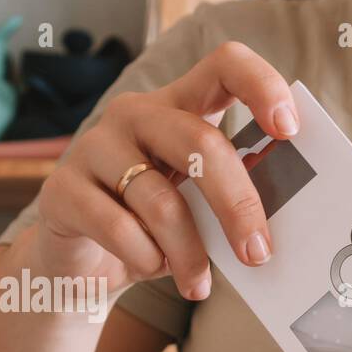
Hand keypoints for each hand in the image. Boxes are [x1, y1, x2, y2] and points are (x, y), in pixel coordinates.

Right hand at [33, 42, 298, 299]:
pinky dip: (146, 258)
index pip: (224, 67)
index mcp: (180, 109)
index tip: (290, 130)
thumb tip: (277, 231)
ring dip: (190, 253)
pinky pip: (118, 226)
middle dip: (237, 205)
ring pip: (160, 199)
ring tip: (199, 284)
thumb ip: (232, 201)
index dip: (261, 86)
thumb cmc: (154, 230)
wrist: (81, 266)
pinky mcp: (62, 189)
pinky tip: (152, 269)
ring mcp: (94, 147)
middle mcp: (136, 115)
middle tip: (257, 253)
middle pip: (199, 142)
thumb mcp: (200, 210)